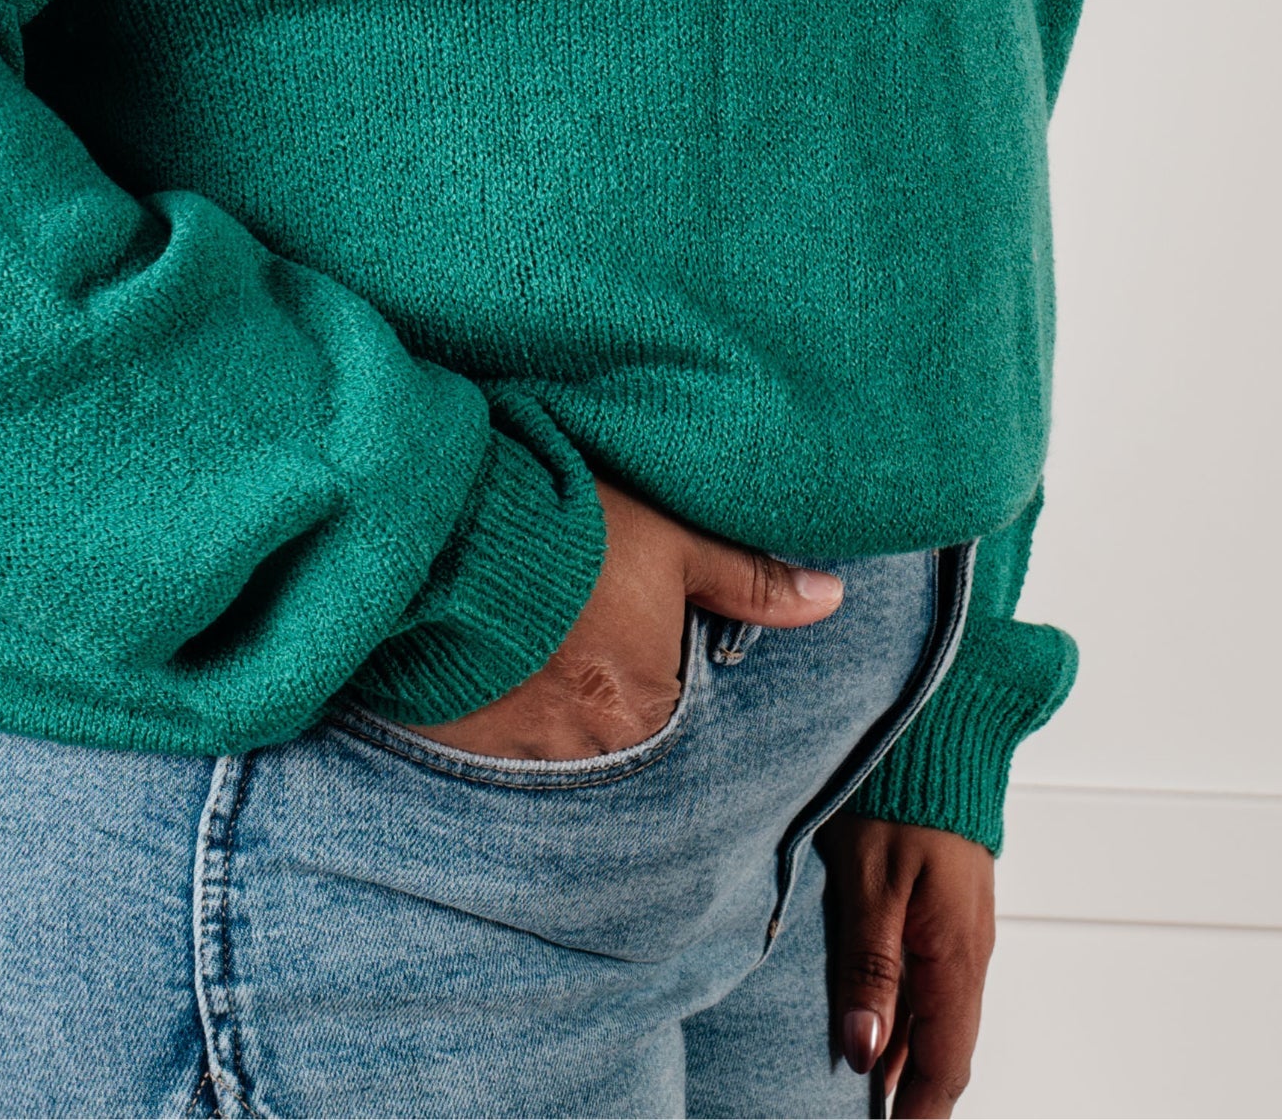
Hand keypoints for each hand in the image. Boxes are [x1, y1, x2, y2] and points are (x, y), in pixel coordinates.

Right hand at [407, 478, 844, 761]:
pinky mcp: (456, 743)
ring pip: (546, 742)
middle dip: (593, 698)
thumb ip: (749, 579)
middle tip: (568, 645)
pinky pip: (486, 746)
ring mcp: (516, 752)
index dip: (649, 670)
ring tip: (523, 653)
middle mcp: (587, 748)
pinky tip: (480, 669)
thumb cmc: (572, 529)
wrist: (450, 531)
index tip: (621, 637)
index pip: (669, 713)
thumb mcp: (672, 538)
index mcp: (647, 707)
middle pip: (606, 735)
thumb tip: (831, 600)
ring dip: (540, 707)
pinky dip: (488, 714)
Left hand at [818, 814, 996, 1116]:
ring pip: (935, 1021)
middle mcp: (966, 957)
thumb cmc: (901, 799)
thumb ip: (870, 968)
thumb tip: (863, 1051)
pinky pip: (928, 986)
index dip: (918, 1113)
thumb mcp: (872, 883)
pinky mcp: (942, 915)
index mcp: (955, 960)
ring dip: (904, 1059)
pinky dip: (904, 1019)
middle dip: (911, 1096)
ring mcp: (957, 937)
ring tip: (862, 1092)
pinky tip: (872, 1027)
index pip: (945, 1066)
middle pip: (943, 1053)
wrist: (938, 738)